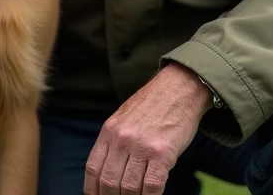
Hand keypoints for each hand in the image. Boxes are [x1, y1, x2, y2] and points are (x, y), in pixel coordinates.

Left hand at [83, 63, 211, 194]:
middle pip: (109, 181)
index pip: (93, 169)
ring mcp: (142, 146)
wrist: (179, 87)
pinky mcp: (163, 153)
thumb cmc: (153, 104)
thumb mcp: (124, 118)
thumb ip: (114, 141)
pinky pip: (152, 185)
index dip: (92, 190)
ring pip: (129, 187)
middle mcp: (122, 139)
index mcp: (109, 131)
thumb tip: (107, 170)